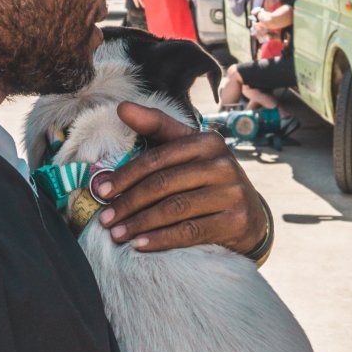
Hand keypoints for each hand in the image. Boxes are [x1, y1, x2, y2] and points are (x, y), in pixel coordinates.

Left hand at [91, 103, 268, 254]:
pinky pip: (190, 231)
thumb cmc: (207, 180)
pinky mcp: (236, 220)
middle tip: (105, 219)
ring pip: (175, 209)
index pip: (158, 157)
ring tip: (117, 234)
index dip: (126, 174)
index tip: (101, 190)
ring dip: (140, 223)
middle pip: (164, 184)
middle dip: (129, 202)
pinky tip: (140, 245)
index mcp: (207, 141)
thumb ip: (157, 128)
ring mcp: (232, 193)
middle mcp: (223, 164)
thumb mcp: (188, 151)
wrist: (251, 217)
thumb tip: (122, 107)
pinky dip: (161, 239)